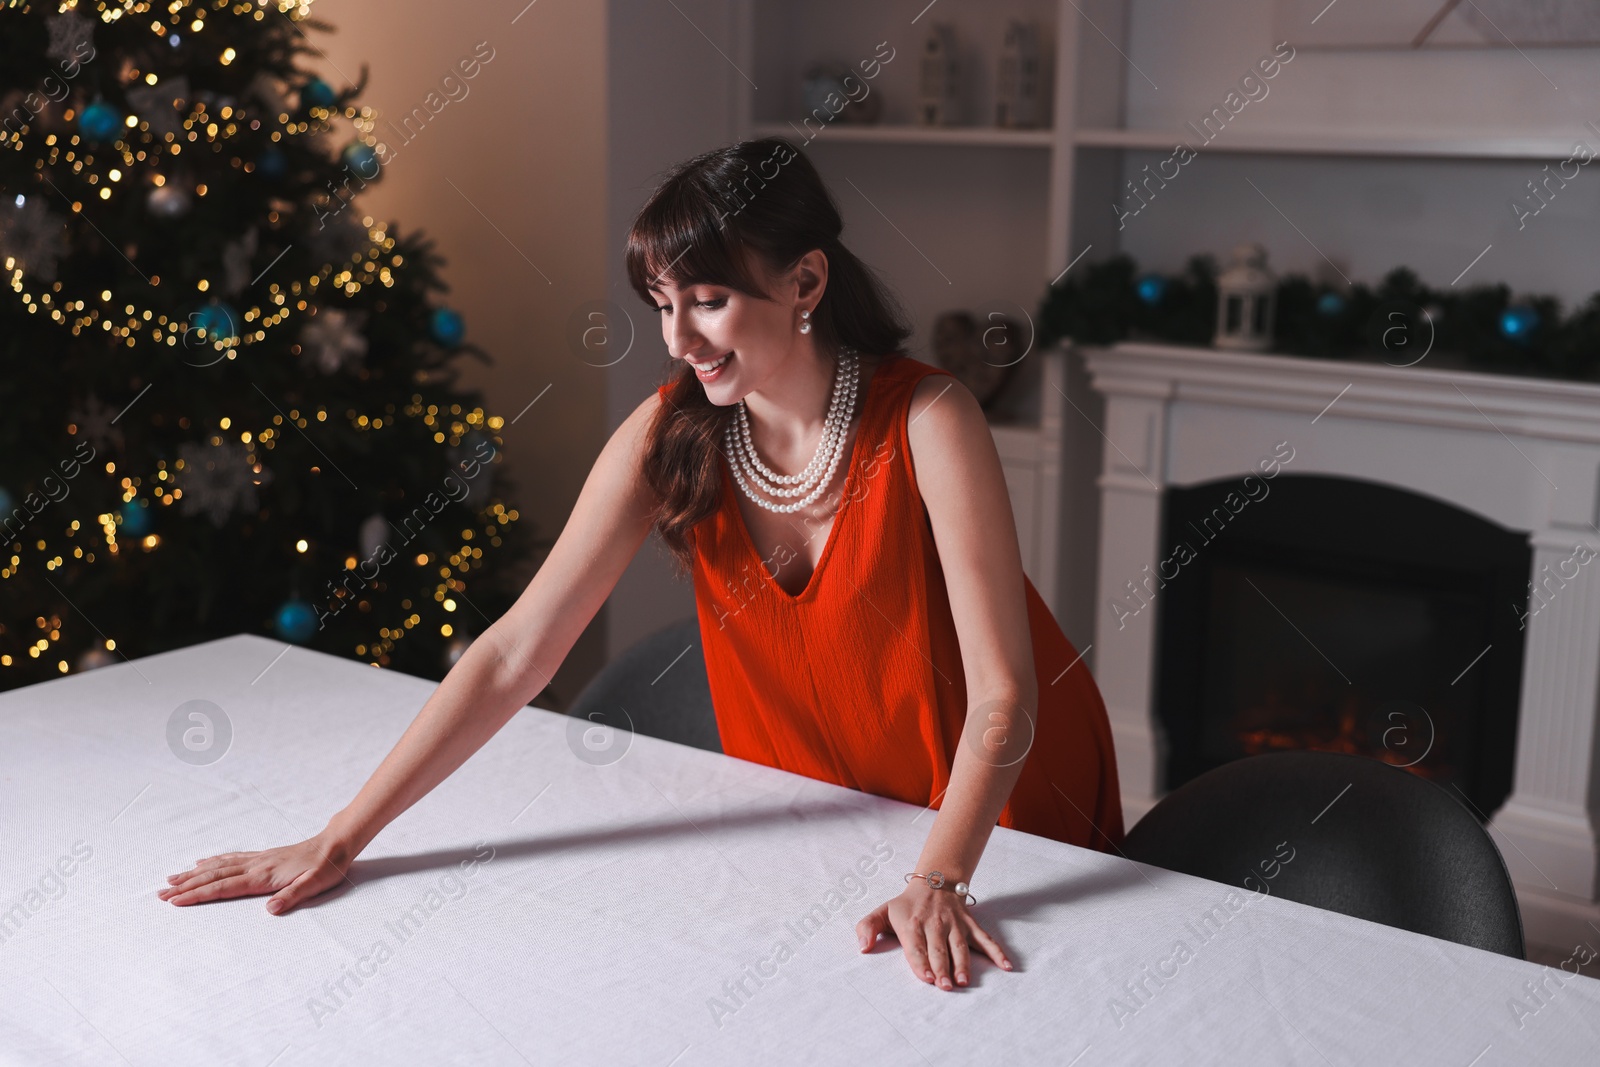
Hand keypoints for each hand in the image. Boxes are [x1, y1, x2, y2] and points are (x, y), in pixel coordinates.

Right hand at [159, 833, 354, 914]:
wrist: (336, 844)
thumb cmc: (327, 868)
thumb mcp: (316, 885)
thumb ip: (293, 896)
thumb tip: (271, 909)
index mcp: (264, 876)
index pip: (224, 887)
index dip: (199, 894)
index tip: (176, 901)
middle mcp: (256, 865)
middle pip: (214, 876)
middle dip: (186, 886)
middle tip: (160, 894)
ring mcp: (258, 859)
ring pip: (218, 866)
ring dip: (193, 874)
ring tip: (171, 879)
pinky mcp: (263, 856)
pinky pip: (230, 858)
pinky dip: (212, 861)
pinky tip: (201, 863)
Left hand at [855, 881, 1013, 989]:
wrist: (934, 881)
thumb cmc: (906, 905)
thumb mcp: (882, 911)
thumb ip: (867, 928)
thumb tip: (862, 948)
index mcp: (912, 923)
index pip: (916, 946)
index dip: (921, 962)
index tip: (926, 977)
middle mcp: (935, 924)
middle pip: (938, 949)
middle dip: (942, 967)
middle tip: (945, 986)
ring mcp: (955, 925)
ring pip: (960, 946)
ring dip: (963, 963)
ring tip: (964, 981)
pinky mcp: (970, 926)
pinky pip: (986, 939)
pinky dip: (997, 952)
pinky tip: (1007, 966)